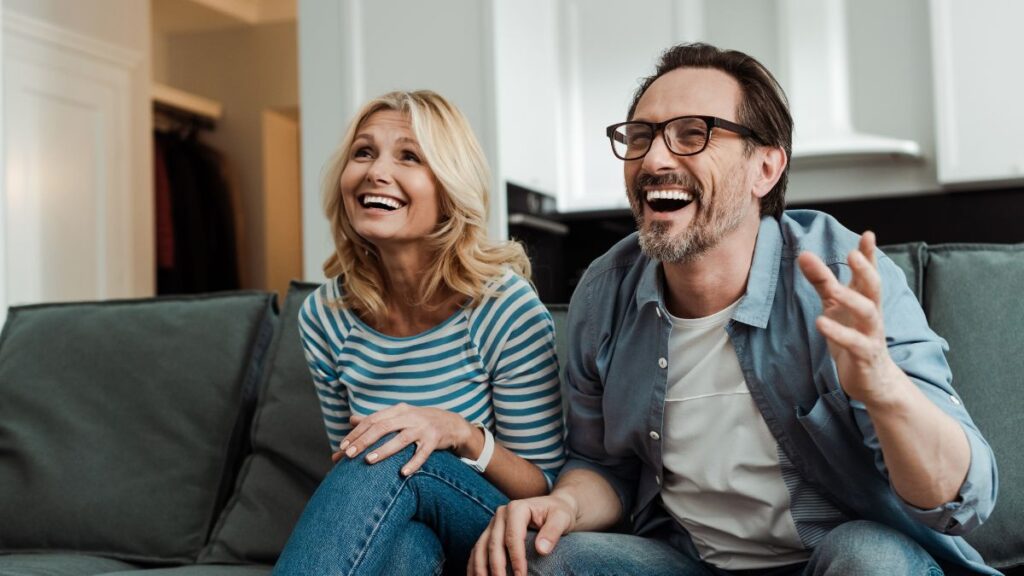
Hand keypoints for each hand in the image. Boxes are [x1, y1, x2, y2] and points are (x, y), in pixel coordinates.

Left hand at [332, 403, 474, 475]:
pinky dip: (413, 463)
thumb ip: (376, 419)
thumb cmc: (419, 422)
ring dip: (384, 450)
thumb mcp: (399, 416)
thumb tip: (351, 421)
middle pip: (382, 427)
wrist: (451, 423)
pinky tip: (403, 473)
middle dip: (364, 441)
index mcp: (398, 410)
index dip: (356, 433)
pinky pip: (423, 453)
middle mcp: (409, 417)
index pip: (372, 420)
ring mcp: (423, 428)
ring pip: (401, 439)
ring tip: (368, 461)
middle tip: (348, 455)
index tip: (342, 446)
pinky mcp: (435, 440)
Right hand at [468, 494, 575, 575]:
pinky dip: (474, 565)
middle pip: (493, 544)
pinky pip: (477, 549)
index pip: (513, 537)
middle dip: (497, 568)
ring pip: (480, 547)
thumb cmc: (559, 513)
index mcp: (516, 508)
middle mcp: (500, 514)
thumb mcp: (562, 518)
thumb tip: (541, 550)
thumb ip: (552, 532)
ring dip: (480, 569)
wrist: (554, 507)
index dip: (516, 559)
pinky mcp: (490, 532)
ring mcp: (493, 524)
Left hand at [797, 231, 901, 404]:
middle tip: (853, 254)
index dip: (869, 255)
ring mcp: (871, 334)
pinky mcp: (865, 355)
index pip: (869, 273)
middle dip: (865, 270)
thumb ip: (822, 281)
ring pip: (868, 313)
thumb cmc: (854, 336)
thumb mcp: (835, 306)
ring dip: (851, 300)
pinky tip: (821, 323)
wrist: (874, 380)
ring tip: (833, 289)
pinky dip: (838, 333)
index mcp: (865, 299)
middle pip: (873, 287)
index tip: (868, 235)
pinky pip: (854, 343)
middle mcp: (872, 313)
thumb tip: (804, 254)